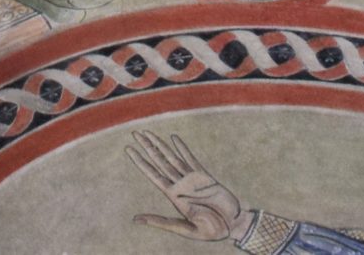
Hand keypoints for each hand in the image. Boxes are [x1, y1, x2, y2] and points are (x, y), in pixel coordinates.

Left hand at [128, 132, 243, 242]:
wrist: (234, 224)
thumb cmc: (212, 230)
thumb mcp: (185, 229)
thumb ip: (162, 222)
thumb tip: (135, 220)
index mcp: (174, 197)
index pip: (153, 175)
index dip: (140, 162)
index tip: (129, 149)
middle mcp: (180, 185)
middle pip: (160, 162)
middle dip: (148, 148)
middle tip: (135, 133)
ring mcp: (192, 179)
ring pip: (173, 157)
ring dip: (161, 144)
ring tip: (149, 132)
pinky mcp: (205, 175)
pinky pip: (191, 158)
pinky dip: (182, 147)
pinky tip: (174, 138)